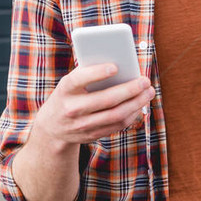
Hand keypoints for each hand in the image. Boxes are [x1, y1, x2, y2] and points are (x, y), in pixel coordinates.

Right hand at [32, 64, 154, 146]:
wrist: (51, 127)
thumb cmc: (69, 95)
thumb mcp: (71, 83)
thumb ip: (90, 73)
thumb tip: (122, 64)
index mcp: (65, 89)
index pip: (80, 79)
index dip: (97, 73)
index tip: (115, 66)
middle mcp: (71, 108)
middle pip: (106, 99)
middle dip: (129, 89)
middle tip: (145, 80)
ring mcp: (81, 125)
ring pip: (115, 115)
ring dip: (136, 103)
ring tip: (149, 92)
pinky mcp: (91, 136)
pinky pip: (116, 126)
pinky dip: (131, 115)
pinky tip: (140, 105)